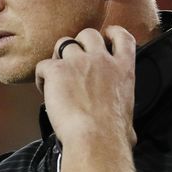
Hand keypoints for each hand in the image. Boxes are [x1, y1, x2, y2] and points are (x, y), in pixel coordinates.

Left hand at [35, 25, 136, 146]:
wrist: (96, 138)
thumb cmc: (113, 134)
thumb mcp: (128, 117)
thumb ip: (125, 116)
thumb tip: (129, 135)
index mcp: (123, 69)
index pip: (122, 37)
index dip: (112, 33)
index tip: (107, 36)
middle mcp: (101, 60)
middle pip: (88, 34)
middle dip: (80, 43)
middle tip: (73, 60)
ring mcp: (78, 62)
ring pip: (63, 43)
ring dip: (59, 56)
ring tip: (56, 75)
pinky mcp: (57, 70)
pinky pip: (43, 65)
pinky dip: (42, 76)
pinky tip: (45, 89)